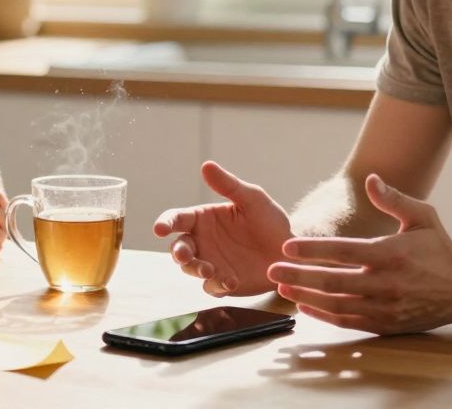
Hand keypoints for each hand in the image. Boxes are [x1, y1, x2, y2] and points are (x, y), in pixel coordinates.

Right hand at [153, 161, 293, 296]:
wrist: (291, 251)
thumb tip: (206, 165)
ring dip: (195, 269)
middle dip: (178, 252)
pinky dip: (217, 284)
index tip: (160, 229)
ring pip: (190, 269)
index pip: (177, 219)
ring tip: (210, 270)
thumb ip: (228, 185)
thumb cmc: (270, 221)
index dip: (165, 222)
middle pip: (178, 248)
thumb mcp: (252, 199)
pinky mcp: (222, 282)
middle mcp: (202, 241)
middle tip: (185, 255)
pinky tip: (231, 280)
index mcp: (203, 218)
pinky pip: (211, 286)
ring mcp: (211, 263)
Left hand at [267, 174, 451, 334]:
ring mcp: (386, 308)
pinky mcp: (387, 325)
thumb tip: (370, 178)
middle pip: (334, 281)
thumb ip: (394, 199)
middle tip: (272, 270)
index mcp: (392, 253)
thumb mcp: (423, 216)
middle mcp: (388, 283)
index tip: (287, 247)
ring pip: (337, 305)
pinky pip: (349, 322)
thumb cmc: (439, 248)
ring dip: (306, 297)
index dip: (313, 250)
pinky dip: (323, 316)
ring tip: (281, 288)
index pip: (344, 252)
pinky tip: (304, 306)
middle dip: (299, 276)